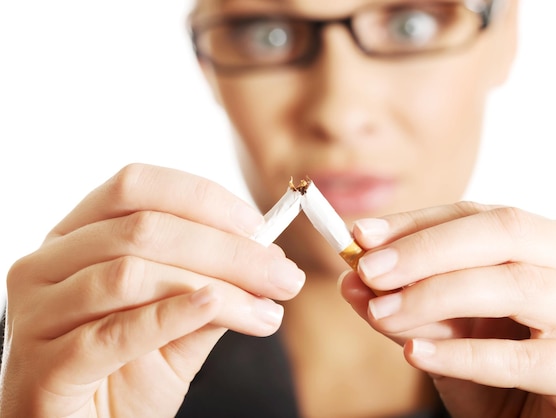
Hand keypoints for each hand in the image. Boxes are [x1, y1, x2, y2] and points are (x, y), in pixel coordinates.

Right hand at [0, 164, 304, 417]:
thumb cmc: (126, 375)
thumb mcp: (178, 325)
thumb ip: (210, 287)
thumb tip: (268, 257)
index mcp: (75, 237)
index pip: (135, 187)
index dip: (201, 198)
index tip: (256, 225)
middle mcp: (46, 264)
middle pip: (143, 229)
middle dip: (228, 251)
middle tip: (284, 277)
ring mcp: (37, 313)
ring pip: (132, 274)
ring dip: (216, 289)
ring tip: (266, 311)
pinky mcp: (43, 366)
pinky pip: (115, 331)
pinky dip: (171, 316)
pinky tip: (214, 309)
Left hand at [340, 202, 555, 417]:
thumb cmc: (512, 376)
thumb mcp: (454, 334)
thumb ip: (409, 304)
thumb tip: (351, 278)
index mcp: (550, 247)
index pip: (478, 215)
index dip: (417, 222)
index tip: (360, 235)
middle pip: (504, 233)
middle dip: (426, 249)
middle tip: (368, 269)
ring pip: (518, 286)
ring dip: (437, 295)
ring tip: (382, 312)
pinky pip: (525, 359)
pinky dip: (464, 354)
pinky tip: (417, 353)